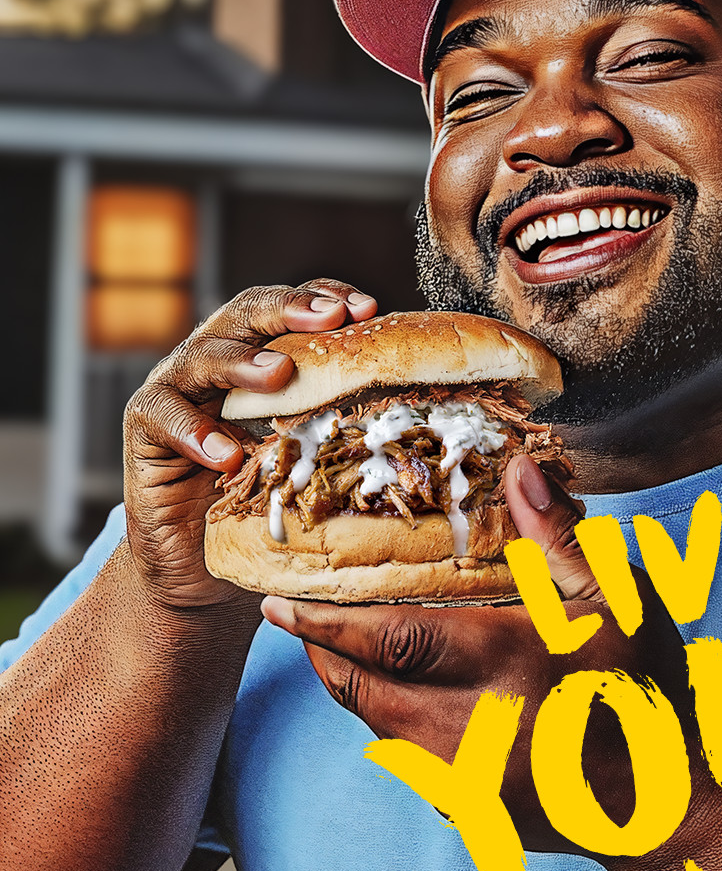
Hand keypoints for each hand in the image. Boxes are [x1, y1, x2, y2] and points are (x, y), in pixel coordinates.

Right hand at [123, 279, 377, 609]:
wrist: (203, 573)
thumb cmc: (271, 511)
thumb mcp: (318, 466)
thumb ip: (350, 433)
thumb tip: (427, 421)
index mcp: (266, 357)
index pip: (296, 309)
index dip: (327, 297)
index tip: (369, 307)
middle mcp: (220, 362)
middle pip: (248, 312)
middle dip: (289, 309)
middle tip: (326, 318)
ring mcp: (178, 390)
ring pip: (203, 355)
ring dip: (243, 362)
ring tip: (277, 375)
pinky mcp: (144, 429)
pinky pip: (163, 417)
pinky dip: (195, 432)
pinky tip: (226, 453)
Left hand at [262, 454, 696, 853]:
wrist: (667, 803)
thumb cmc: (646, 687)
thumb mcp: (619, 600)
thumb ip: (559, 537)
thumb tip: (517, 469)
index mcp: (507, 664)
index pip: (391, 641)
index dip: (327, 623)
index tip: (278, 603)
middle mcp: (473, 727)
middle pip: (363, 689)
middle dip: (321, 653)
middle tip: (289, 618)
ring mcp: (466, 779)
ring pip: (377, 725)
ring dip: (349, 685)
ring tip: (332, 647)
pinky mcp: (470, 809)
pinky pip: (405, 759)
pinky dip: (386, 721)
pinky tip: (395, 694)